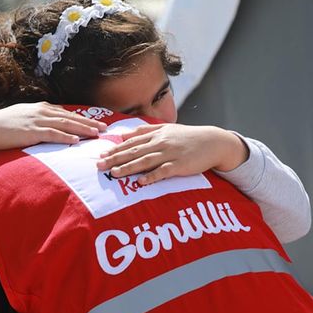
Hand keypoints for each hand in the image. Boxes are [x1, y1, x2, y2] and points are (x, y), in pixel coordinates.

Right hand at [0, 102, 106, 157]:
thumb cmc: (4, 126)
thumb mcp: (24, 118)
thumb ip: (38, 120)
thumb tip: (49, 126)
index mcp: (41, 108)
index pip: (67, 113)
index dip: (83, 118)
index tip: (96, 123)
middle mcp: (41, 112)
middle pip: (71, 117)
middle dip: (89, 122)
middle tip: (104, 128)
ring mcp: (37, 121)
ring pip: (65, 124)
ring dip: (82, 129)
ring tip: (96, 134)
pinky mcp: (31, 132)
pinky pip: (52, 134)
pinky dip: (65, 136)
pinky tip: (76, 140)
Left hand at [96, 124, 248, 184]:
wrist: (213, 142)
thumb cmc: (188, 137)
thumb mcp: (166, 129)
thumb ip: (145, 132)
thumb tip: (123, 135)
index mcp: (156, 134)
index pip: (131, 142)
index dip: (115, 149)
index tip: (101, 154)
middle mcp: (160, 143)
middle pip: (134, 151)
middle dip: (115, 158)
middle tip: (99, 165)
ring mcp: (170, 154)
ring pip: (145, 161)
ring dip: (128, 168)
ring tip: (114, 173)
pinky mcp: (180, 165)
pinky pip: (163, 172)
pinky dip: (151, 177)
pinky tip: (140, 182)